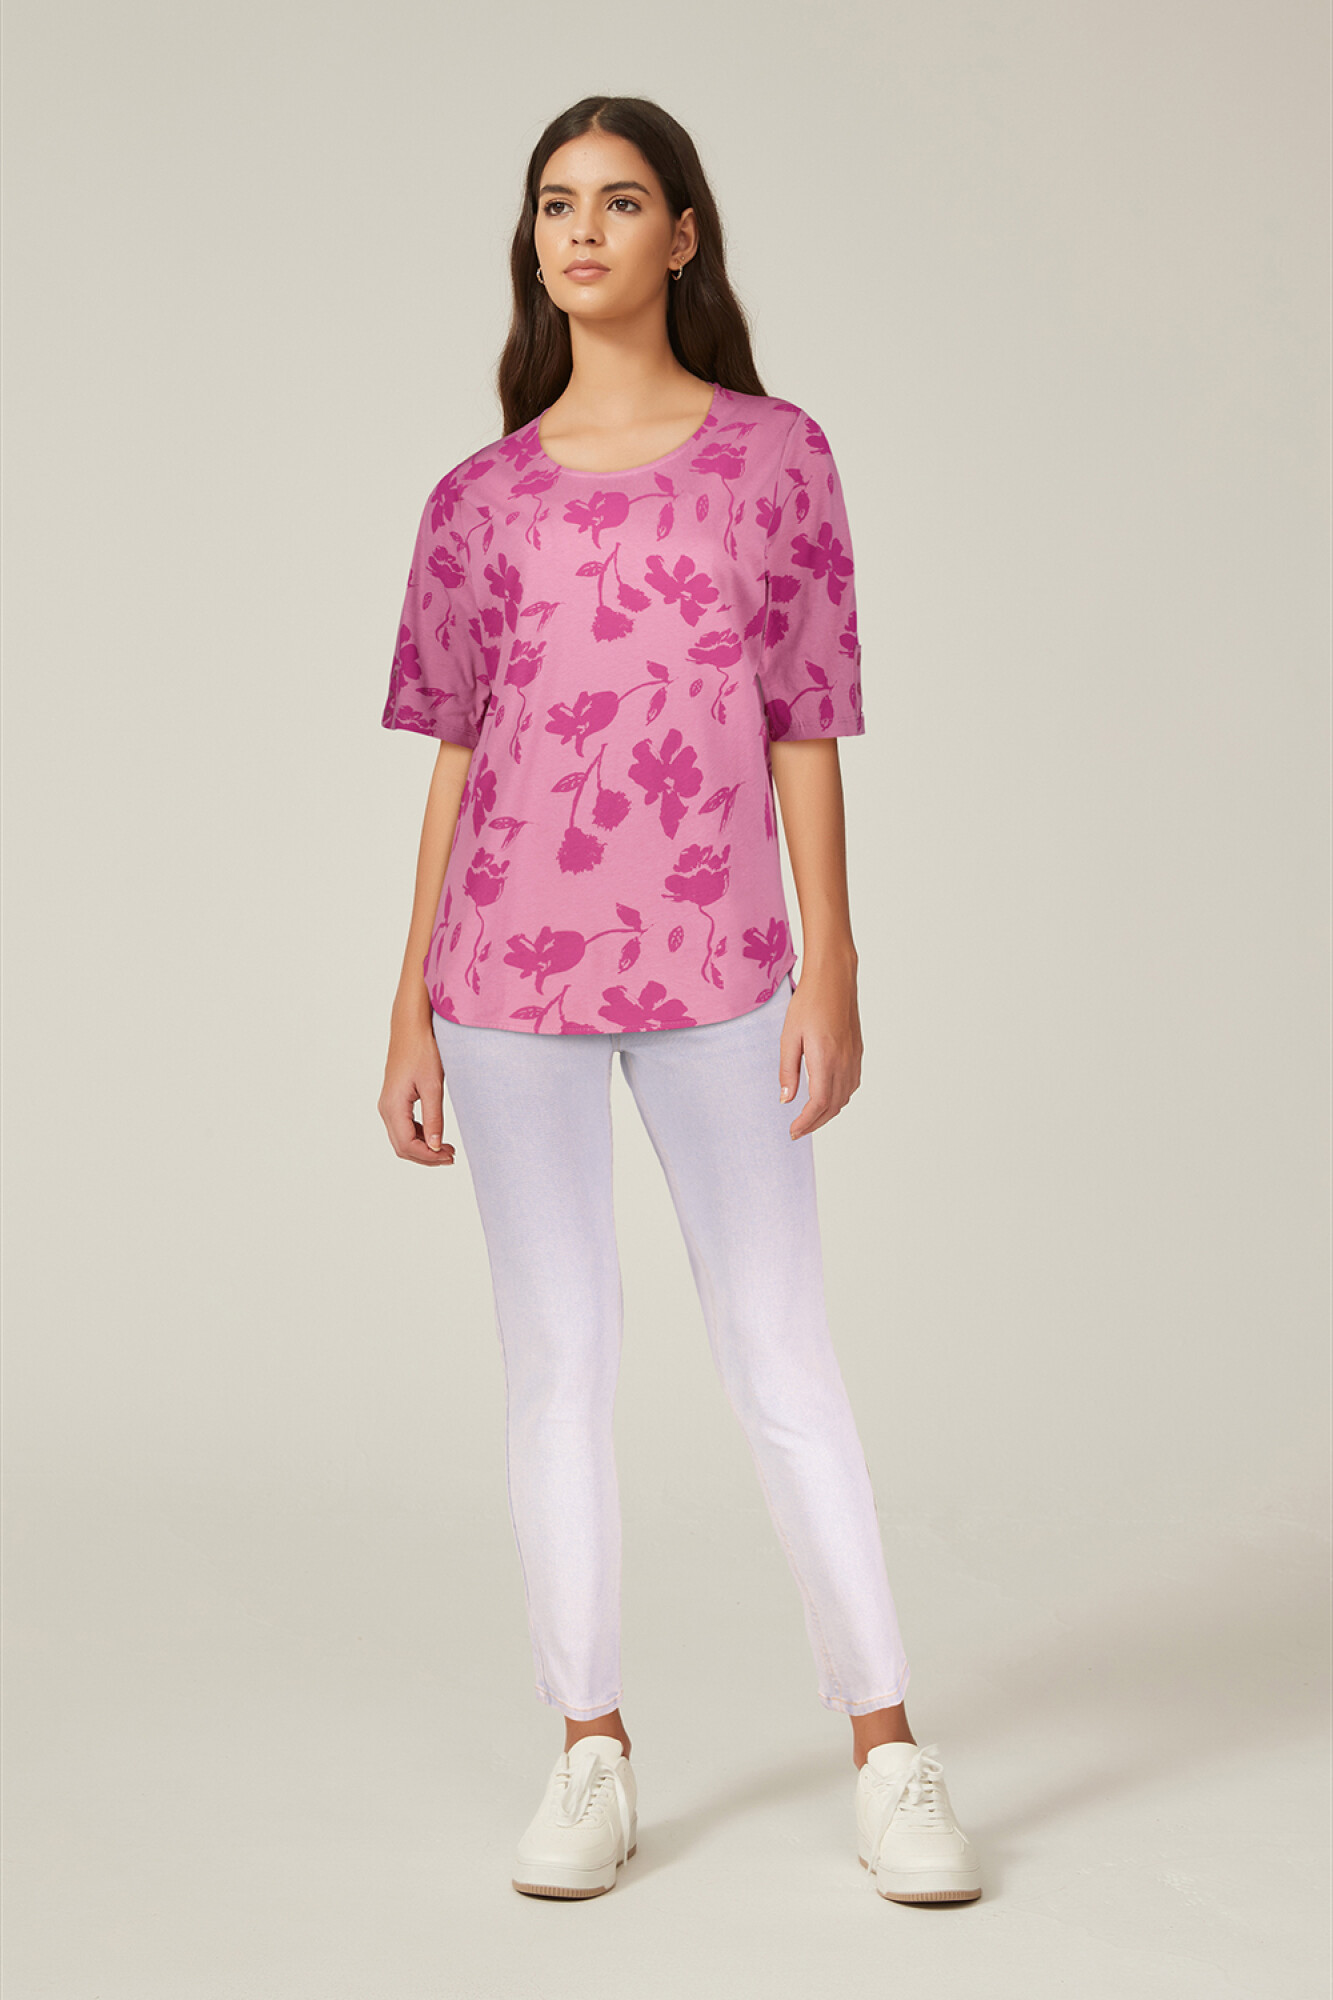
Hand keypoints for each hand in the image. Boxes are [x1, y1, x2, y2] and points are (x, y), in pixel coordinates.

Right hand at [379, 1024, 455, 1164]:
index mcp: (393, 1106)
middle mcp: (386, 1108)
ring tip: (448, 1149)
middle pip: (402, 1146)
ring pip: (402, 1139)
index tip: (449, 1156)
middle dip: (426, 1156)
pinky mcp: (394, 1100)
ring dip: (423, 1148)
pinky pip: (403, 1127)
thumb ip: (434, 1119)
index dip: (428, 1156)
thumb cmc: (422, 1051)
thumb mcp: (433, 1086)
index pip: (407, 1145)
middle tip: (451, 1157)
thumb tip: (436, 1146)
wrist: (411, 1028)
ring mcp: (388, 1104)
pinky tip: (436, 1135)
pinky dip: (419, 1136)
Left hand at [778, 961, 862, 1138]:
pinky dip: (839, 1098)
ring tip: (810, 1118)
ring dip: (828, 1112)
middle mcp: (844, 1062)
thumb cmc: (808, 1003)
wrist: (834, 979)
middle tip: (798, 1130)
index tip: (793, 1131)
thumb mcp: (789, 1037)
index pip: (819, 1103)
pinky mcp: (857, 1051)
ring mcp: (854, 1057)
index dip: (806, 1122)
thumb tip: (786, 1099)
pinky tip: (827, 1096)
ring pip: (845, 1097)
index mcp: (825, 1059)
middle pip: (833, 1106)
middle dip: (816, 1123)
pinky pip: (851, 1084)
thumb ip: (788, 1071)